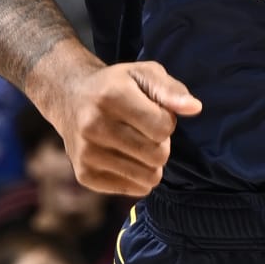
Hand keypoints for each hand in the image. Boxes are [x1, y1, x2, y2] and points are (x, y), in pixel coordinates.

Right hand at [53, 58, 200, 196]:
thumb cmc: (116, 85)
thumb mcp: (143, 74)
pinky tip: (124, 157)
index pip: (164, 127)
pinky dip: (137, 177)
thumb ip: (171, 89)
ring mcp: (87, 153)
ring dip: (150, 163)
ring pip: (148, 177)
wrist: (69, 98)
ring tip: (135, 144)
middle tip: (145, 131)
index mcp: (111, 96)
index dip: (166, 121)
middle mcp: (94, 126)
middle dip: (160, 144)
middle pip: (158, 155)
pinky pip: (134, 189)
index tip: (152, 113)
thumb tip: (195, 108)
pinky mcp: (85, 175)